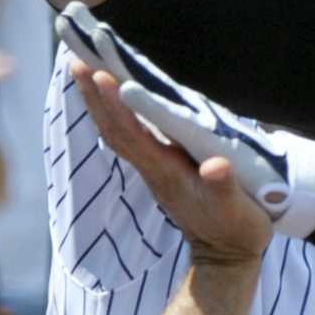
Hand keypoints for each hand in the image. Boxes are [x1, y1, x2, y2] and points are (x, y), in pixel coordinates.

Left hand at [73, 63, 272, 264]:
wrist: (225, 257)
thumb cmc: (236, 230)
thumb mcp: (238, 211)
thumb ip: (224, 188)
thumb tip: (216, 165)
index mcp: (168, 173)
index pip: (134, 135)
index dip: (117, 105)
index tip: (102, 74)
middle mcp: (153, 168)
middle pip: (113, 128)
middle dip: (94, 94)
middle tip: (75, 57)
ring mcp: (152, 168)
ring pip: (114, 131)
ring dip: (96, 100)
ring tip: (81, 64)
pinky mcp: (158, 167)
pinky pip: (126, 134)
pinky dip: (112, 111)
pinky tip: (109, 93)